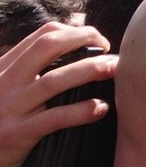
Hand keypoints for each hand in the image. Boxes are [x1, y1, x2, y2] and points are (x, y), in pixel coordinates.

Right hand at [0, 23, 117, 166]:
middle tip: (108, 47)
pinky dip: (81, 111)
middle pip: (47, 46)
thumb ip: (28, 73)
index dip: (73, 31)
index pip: (41, 36)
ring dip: (89, 70)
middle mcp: (3, 83)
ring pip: (54, 80)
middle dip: (84, 38)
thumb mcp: (5, 93)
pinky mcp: (15, 135)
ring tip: (114, 69)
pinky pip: (54, 119)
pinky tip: (100, 108)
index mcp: (2, 69)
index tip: (96, 40)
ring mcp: (8, 108)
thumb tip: (72, 52)